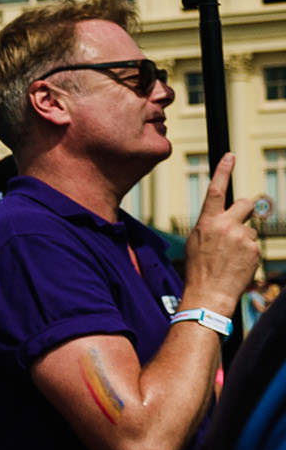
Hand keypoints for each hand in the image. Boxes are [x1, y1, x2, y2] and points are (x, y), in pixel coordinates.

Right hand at [184, 154, 260, 315]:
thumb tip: (225, 219)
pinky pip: (254, 245)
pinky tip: (237, 265)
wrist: (209, 293)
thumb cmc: (198, 269)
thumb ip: (211, 225)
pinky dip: (248, 254)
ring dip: (244, 240)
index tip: (230, 156)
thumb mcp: (196, 242)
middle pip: (246, 204)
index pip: (216, 190)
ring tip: (230, 258)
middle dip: (247, 208)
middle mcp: (226, 226)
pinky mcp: (254, 250)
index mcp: (207, 222)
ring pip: (250, 230)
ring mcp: (243, 238)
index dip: (223, 171)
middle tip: (240, 221)